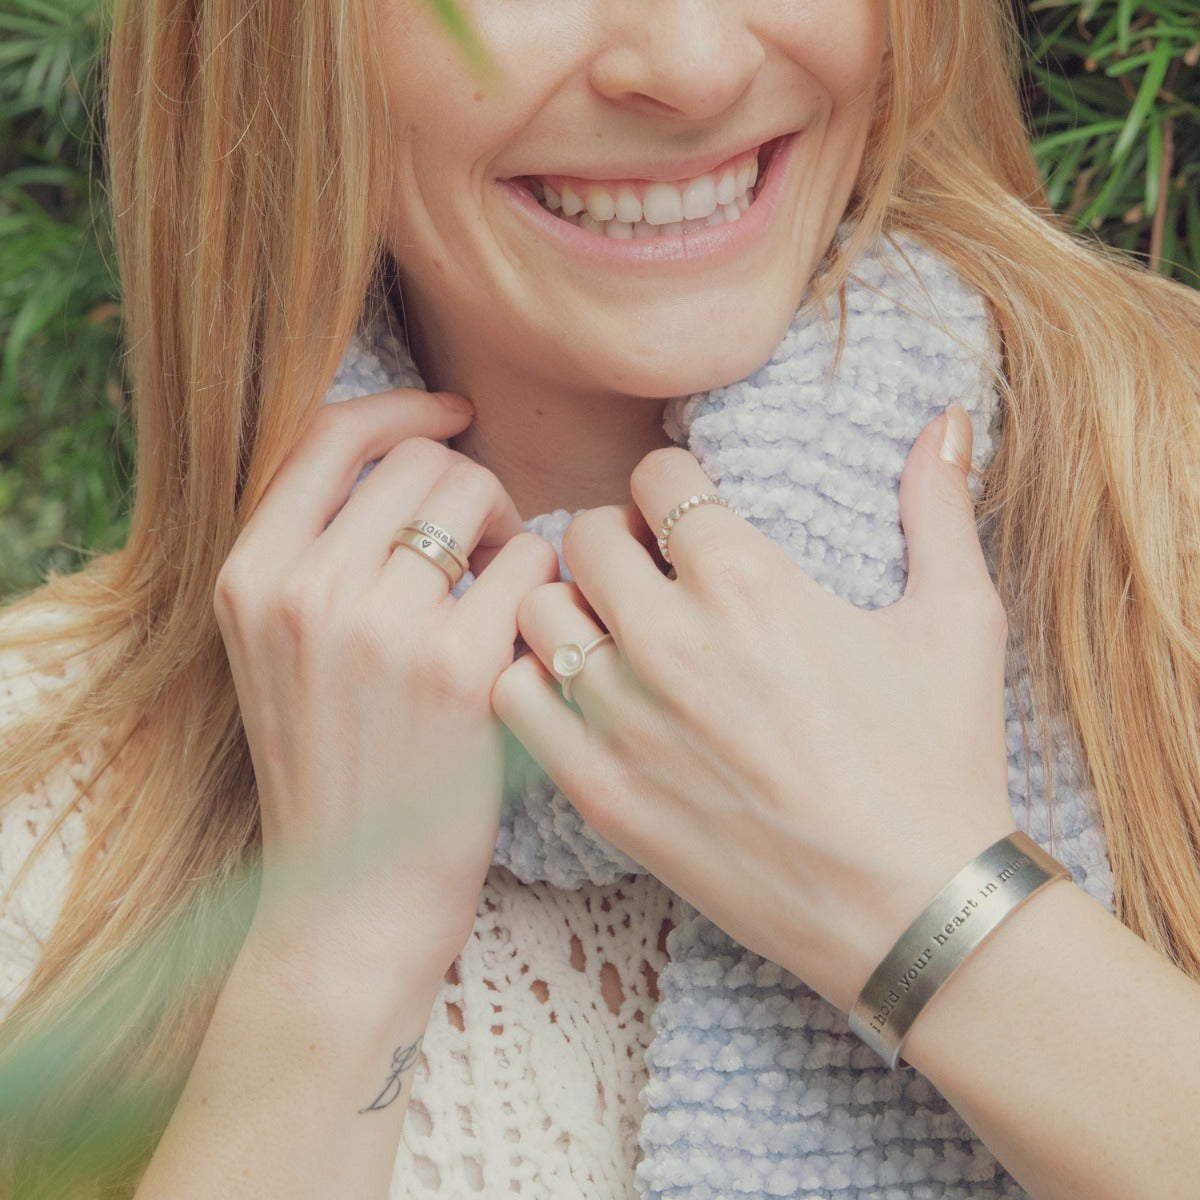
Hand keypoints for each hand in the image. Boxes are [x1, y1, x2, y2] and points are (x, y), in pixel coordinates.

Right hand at [215, 390, 557, 994]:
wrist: (349, 896)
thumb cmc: (330, 763)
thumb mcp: (275, 648)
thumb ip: (314, 551)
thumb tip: (409, 453)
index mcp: (248, 575)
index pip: (328, 433)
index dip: (401, 408)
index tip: (452, 413)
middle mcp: (304, 590)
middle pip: (418, 460)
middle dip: (467, 484)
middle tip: (482, 543)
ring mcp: (379, 629)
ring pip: (476, 495)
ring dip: (505, 527)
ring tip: (499, 586)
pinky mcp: (457, 671)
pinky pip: (528, 563)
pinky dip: (540, 585)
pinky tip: (526, 631)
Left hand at [493, 407, 1015, 1011]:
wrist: (914, 910)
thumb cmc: (941, 762)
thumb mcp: (961, 620)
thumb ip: (940, 507)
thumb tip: (948, 418)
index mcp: (747, 580)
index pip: (655, 477)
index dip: (670, 483)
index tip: (686, 511)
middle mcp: (669, 638)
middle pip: (585, 532)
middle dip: (616, 536)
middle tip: (649, 568)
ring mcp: (623, 718)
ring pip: (537, 608)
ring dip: (570, 603)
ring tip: (612, 628)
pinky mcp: (599, 788)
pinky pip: (514, 695)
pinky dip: (535, 678)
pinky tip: (584, 691)